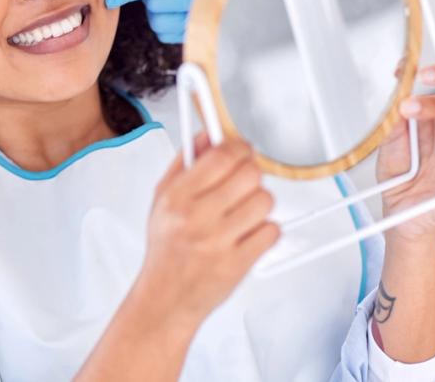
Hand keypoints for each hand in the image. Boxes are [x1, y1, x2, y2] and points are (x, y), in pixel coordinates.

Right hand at [134, 133, 278, 326]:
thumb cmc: (166, 248)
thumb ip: (184, 163)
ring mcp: (219, 242)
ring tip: (243, 211)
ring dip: (258, 203)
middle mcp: (197, 217)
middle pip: (249, 174)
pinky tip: (247, 233)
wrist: (166, 298)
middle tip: (243, 180)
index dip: (238, 147)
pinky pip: (271, 231)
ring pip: (264, 201)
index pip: (220, 156)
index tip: (240, 149)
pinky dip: (265, 230)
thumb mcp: (162, 199)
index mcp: (177, 197)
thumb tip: (206, 136)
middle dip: (250, 173)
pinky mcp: (239, 264)